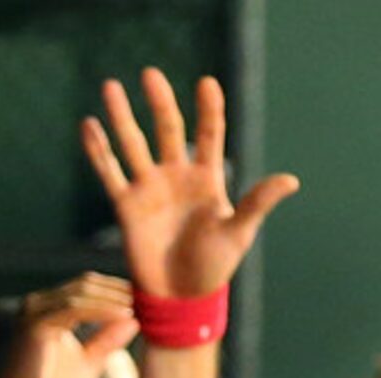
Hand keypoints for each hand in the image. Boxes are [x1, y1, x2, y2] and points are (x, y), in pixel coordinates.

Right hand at [2, 274, 137, 377]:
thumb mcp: (90, 363)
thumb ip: (107, 341)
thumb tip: (134, 320)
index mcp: (50, 309)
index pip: (88, 287)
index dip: (118, 290)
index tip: (150, 299)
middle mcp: (40, 303)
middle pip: (86, 284)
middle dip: (120, 289)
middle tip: (153, 297)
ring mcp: (35, 311)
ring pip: (82, 292)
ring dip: (114, 297)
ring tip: (144, 306)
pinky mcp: (35, 324)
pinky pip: (74, 308)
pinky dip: (102, 310)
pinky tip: (127, 316)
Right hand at [82, 69, 297, 298]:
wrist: (182, 299)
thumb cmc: (214, 266)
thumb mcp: (239, 232)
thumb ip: (258, 202)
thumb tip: (291, 180)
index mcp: (206, 178)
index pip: (208, 135)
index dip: (209, 110)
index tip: (207, 83)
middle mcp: (176, 176)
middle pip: (167, 129)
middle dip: (160, 103)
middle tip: (151, 75)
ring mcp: (149, 188)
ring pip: (133, 144)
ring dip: (121, 116)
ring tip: (110, 86)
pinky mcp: (127, 206)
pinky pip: (110, 172)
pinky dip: (98, 151)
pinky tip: (89, 125)